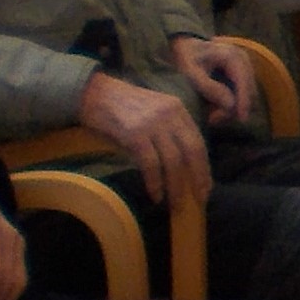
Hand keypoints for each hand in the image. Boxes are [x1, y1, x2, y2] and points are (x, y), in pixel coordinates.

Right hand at [76, 68, 212, 206]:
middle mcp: (169, 114)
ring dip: (176, 187)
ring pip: (173, 161)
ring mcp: (152, 124)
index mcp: (177, 108)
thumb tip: (182, 164)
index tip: (206, 185)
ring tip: (176, 205)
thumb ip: (169, 130)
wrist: (93, 94)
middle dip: (199, 178)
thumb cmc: (121, 106)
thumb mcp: (153, 111)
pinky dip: (155, 183)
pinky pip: (151, 164)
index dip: (204, 166)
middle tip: (200, 199)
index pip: (198, 140)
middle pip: (192, 151)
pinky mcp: (135, 134)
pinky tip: (156, 196)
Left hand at [173, 36, 259, 126]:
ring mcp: (245, 67)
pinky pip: (242, 93)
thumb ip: (209, 88)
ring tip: (211, 114)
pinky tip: (215, 108)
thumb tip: (231, 105)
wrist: (188, 46)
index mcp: (233, 56)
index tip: (241, 119)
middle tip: (212, 119)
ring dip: (232, 108)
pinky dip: (231, 103)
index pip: (244, 82)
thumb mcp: (192, 73)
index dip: (244, 102)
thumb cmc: (188, 58)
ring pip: (247, 95)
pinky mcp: (242, 74)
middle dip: (234, 108)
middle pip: (249, 91)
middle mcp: (243, 60)